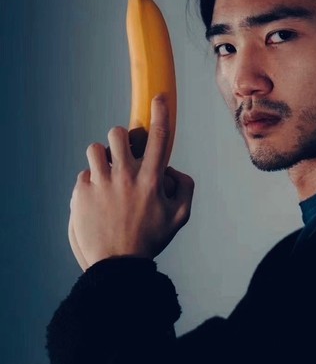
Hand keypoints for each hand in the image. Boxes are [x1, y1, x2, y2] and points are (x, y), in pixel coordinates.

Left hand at [68, 95, 193, 269]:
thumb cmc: (150, 239)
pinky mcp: (81, 193)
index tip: (159, 98)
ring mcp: (101, 183)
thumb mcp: (180, 216)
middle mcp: (125, 176)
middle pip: (117, 133)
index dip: (161, 112)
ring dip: (103, 157)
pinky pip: (83, 173)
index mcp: (151, 179)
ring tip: (108, 175)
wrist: (116, 265)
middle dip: (121, 139)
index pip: (159, 137)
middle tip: (124, 155)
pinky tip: (98, 199)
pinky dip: (91, 181)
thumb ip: (185, 186)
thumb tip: (171, 169)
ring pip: (95, 148)